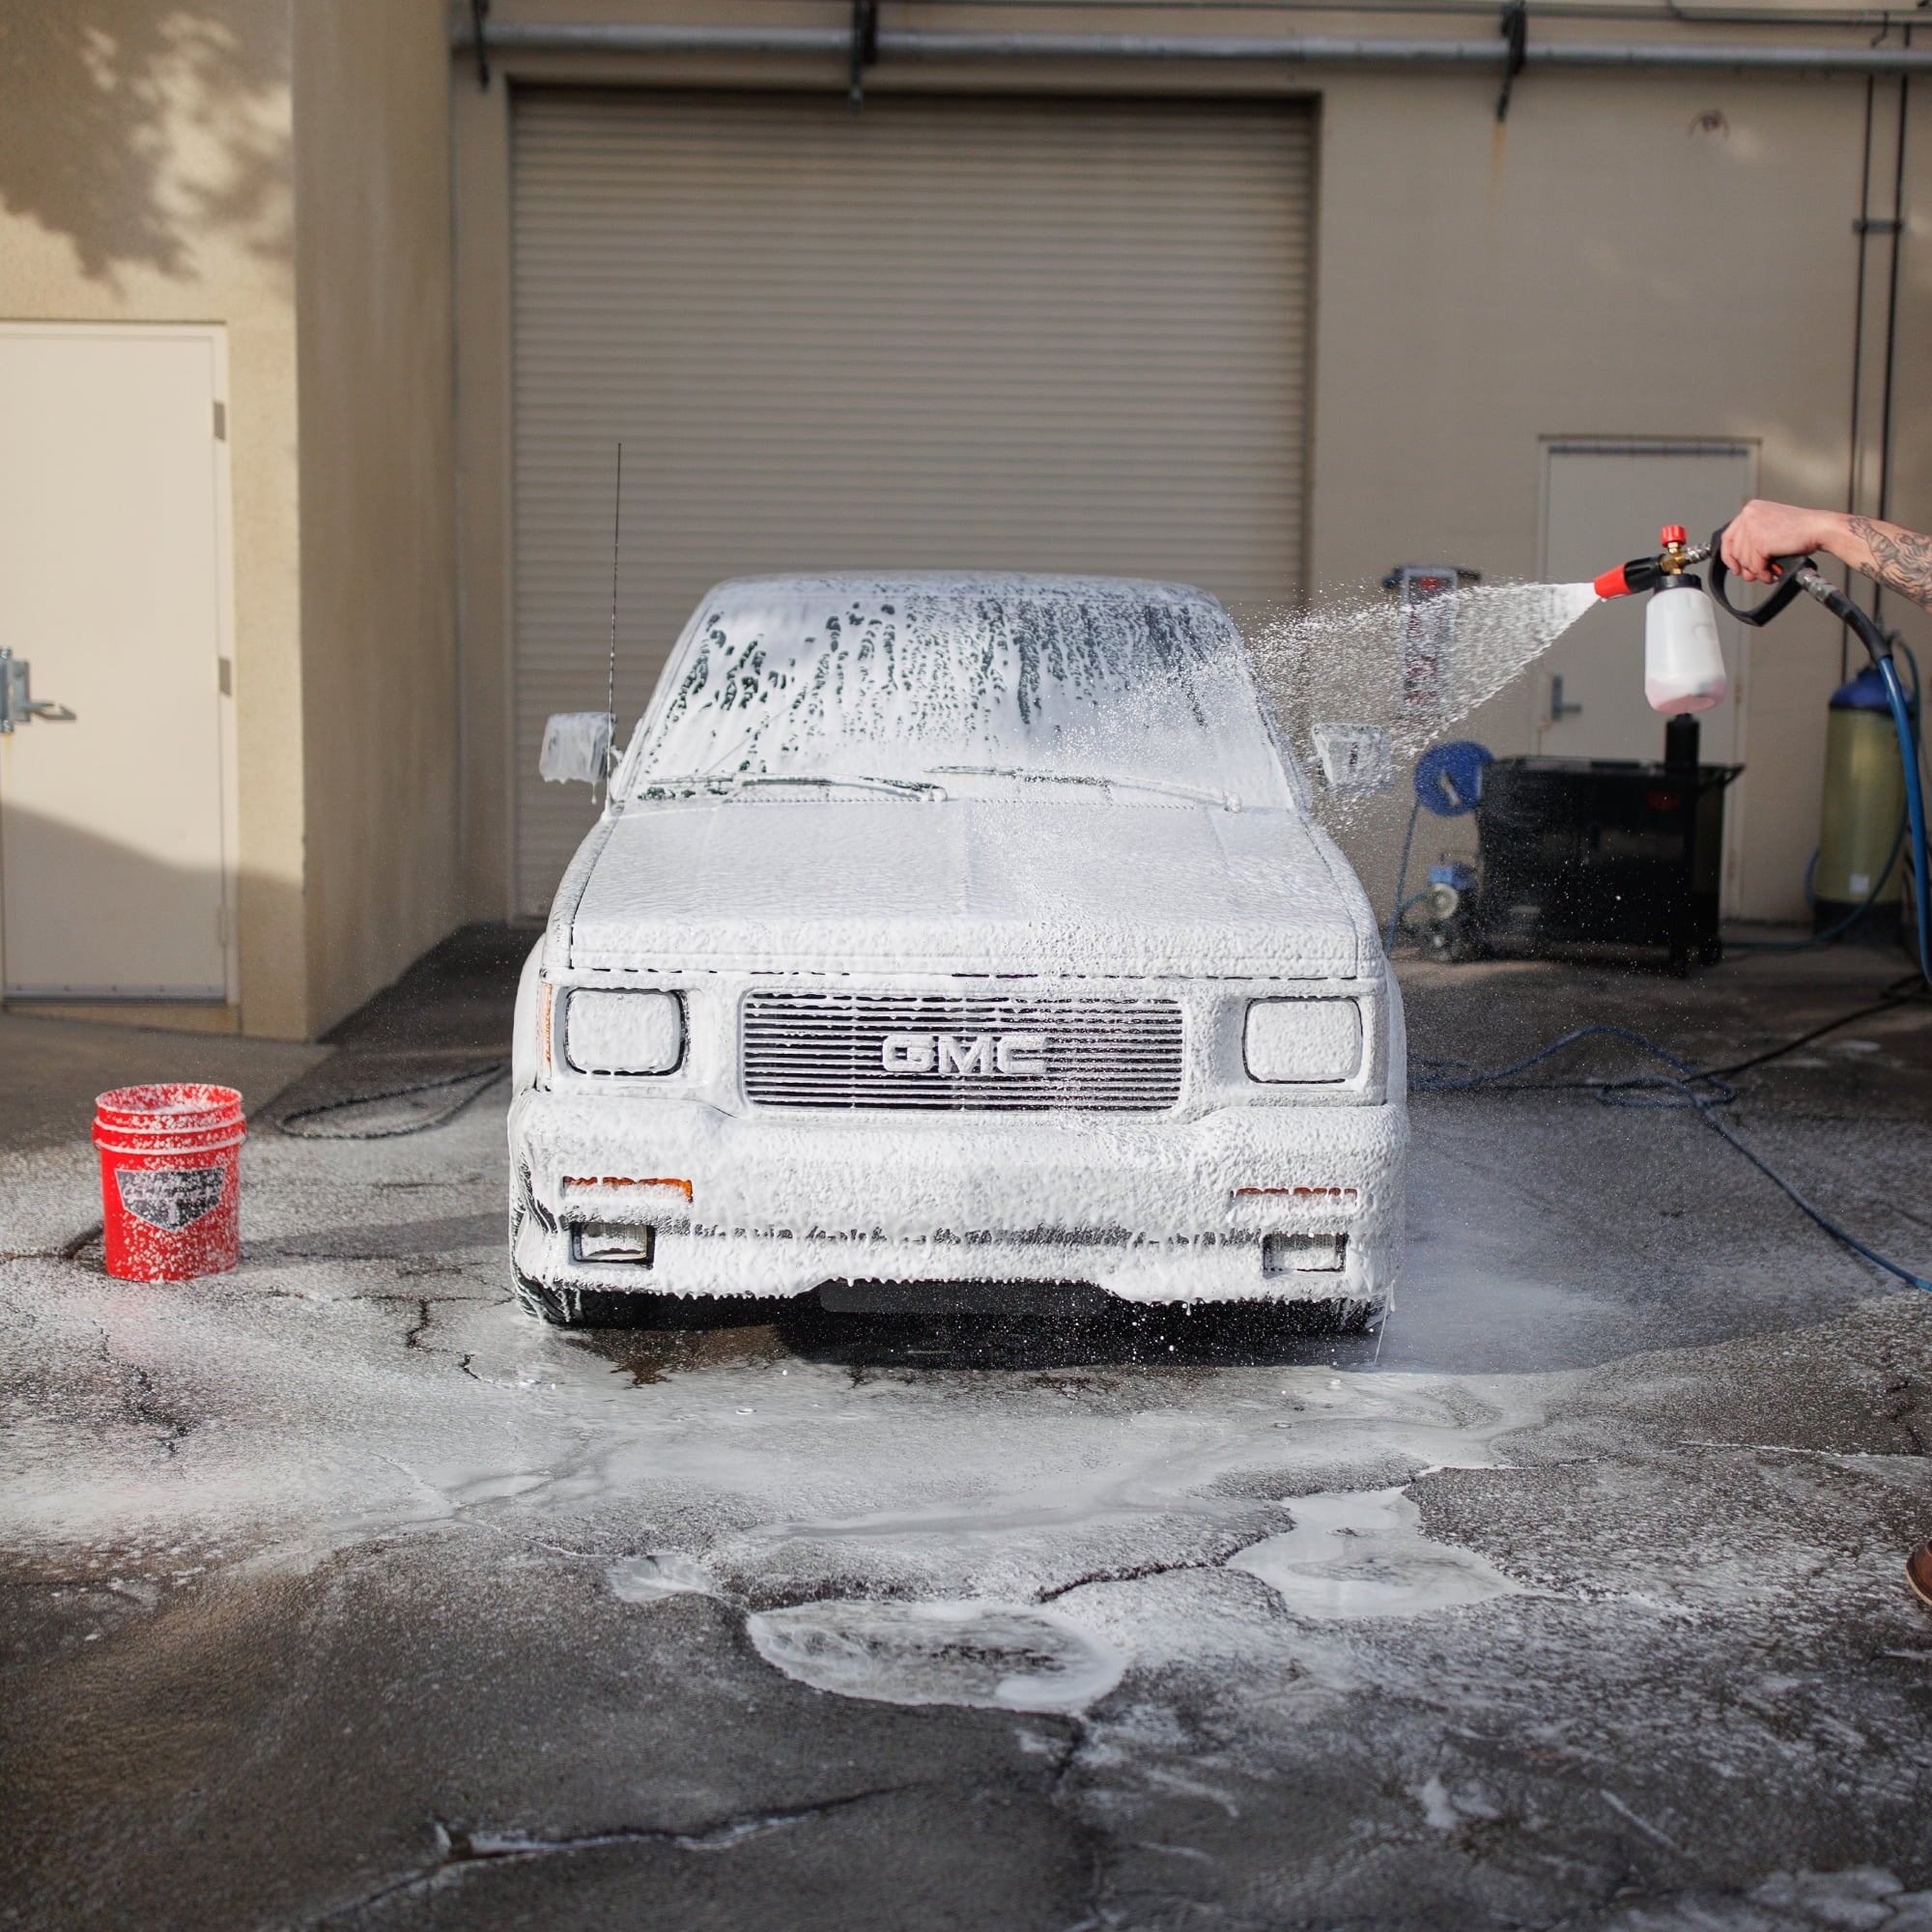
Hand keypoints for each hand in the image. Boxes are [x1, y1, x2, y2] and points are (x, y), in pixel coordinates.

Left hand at [1720, 500, 1846, 582]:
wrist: (1819, 528)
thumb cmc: (1801, 530)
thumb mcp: (1771, 526)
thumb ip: (1753, 537)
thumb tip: (1739, 562)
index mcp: (1751, 509)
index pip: (1728, 537)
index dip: (1729, 556)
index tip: (1735, 567)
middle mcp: (1748, 515)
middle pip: (1735, 551)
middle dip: (1745, 566)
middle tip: (1756, 573)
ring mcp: (1752, 527)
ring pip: (1744, 560)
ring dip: (1757, 571)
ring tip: (1768, 572)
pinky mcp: (1759, 540)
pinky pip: (1755, 565)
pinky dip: (1763, 573)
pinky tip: (1772, 573)